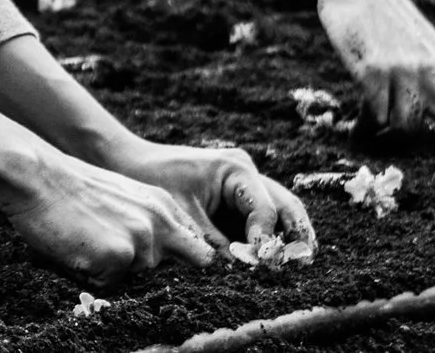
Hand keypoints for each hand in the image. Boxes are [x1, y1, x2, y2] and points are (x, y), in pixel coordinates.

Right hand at [0, 150, 220, 286]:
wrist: (36, 176)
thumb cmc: (70, 187)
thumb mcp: (122, 195)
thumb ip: (148, 222)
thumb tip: (158, 258)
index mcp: (163, 204)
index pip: (200, 250)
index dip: (188, 266)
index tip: (173, 273)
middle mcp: (160, 222)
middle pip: (171, 270)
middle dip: (147, 271)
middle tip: (109, 252)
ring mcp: (142, 240)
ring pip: (135, 278)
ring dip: (111, 271)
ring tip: (85, 240)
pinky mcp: (119, 257)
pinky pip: (107, 285)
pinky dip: (90, 276)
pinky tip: (74, 248)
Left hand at [102, 139, 316, 256]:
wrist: (130, 163)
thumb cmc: (152, 181)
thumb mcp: (183, 217)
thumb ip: (214, 244)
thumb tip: (243, 271)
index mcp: (235, 169)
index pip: (265, 209)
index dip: (266, 240)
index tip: (262, 264)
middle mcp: (246, 173)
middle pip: (286, 204)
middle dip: (297, 234)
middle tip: (304, 263)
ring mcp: (244, 183)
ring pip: (280, 210)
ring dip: (288, 236)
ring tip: (300, 263)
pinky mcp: (237, 196)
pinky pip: (262, 216)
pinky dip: (270, 235)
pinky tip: (275, 258)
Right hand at [318, 0, 434, 132]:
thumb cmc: (387, 19)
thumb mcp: (425, 47)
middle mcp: (432, 69)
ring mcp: (403, 71)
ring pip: (408, 129)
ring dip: (391, 136)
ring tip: (376, 132)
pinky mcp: (372, 71)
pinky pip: (375, 118)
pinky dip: (366, 128)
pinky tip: (358, 128)